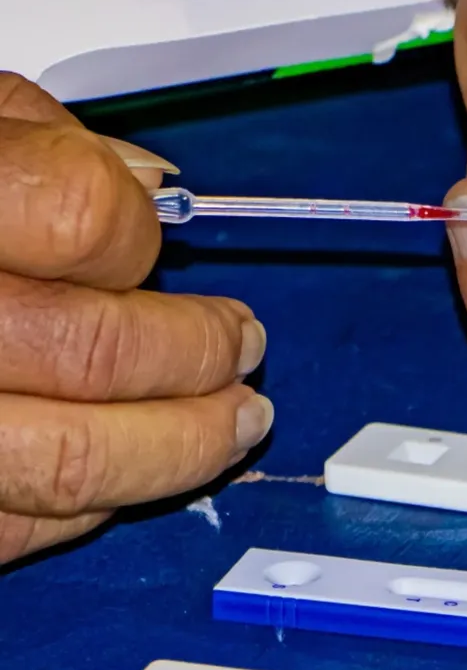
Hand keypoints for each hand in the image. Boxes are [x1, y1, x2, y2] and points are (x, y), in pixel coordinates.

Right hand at [0, 73, 271, 565]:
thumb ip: (26, 141)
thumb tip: (152, 187)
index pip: (88, 218)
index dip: (142, 234)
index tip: (159, 244)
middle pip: (98, 351)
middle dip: (201, 354)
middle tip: (240, 348)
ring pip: (68, 461)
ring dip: (179, 449)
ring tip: (228, 423)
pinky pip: (10, 529)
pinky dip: (89, 506)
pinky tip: (124, 476)